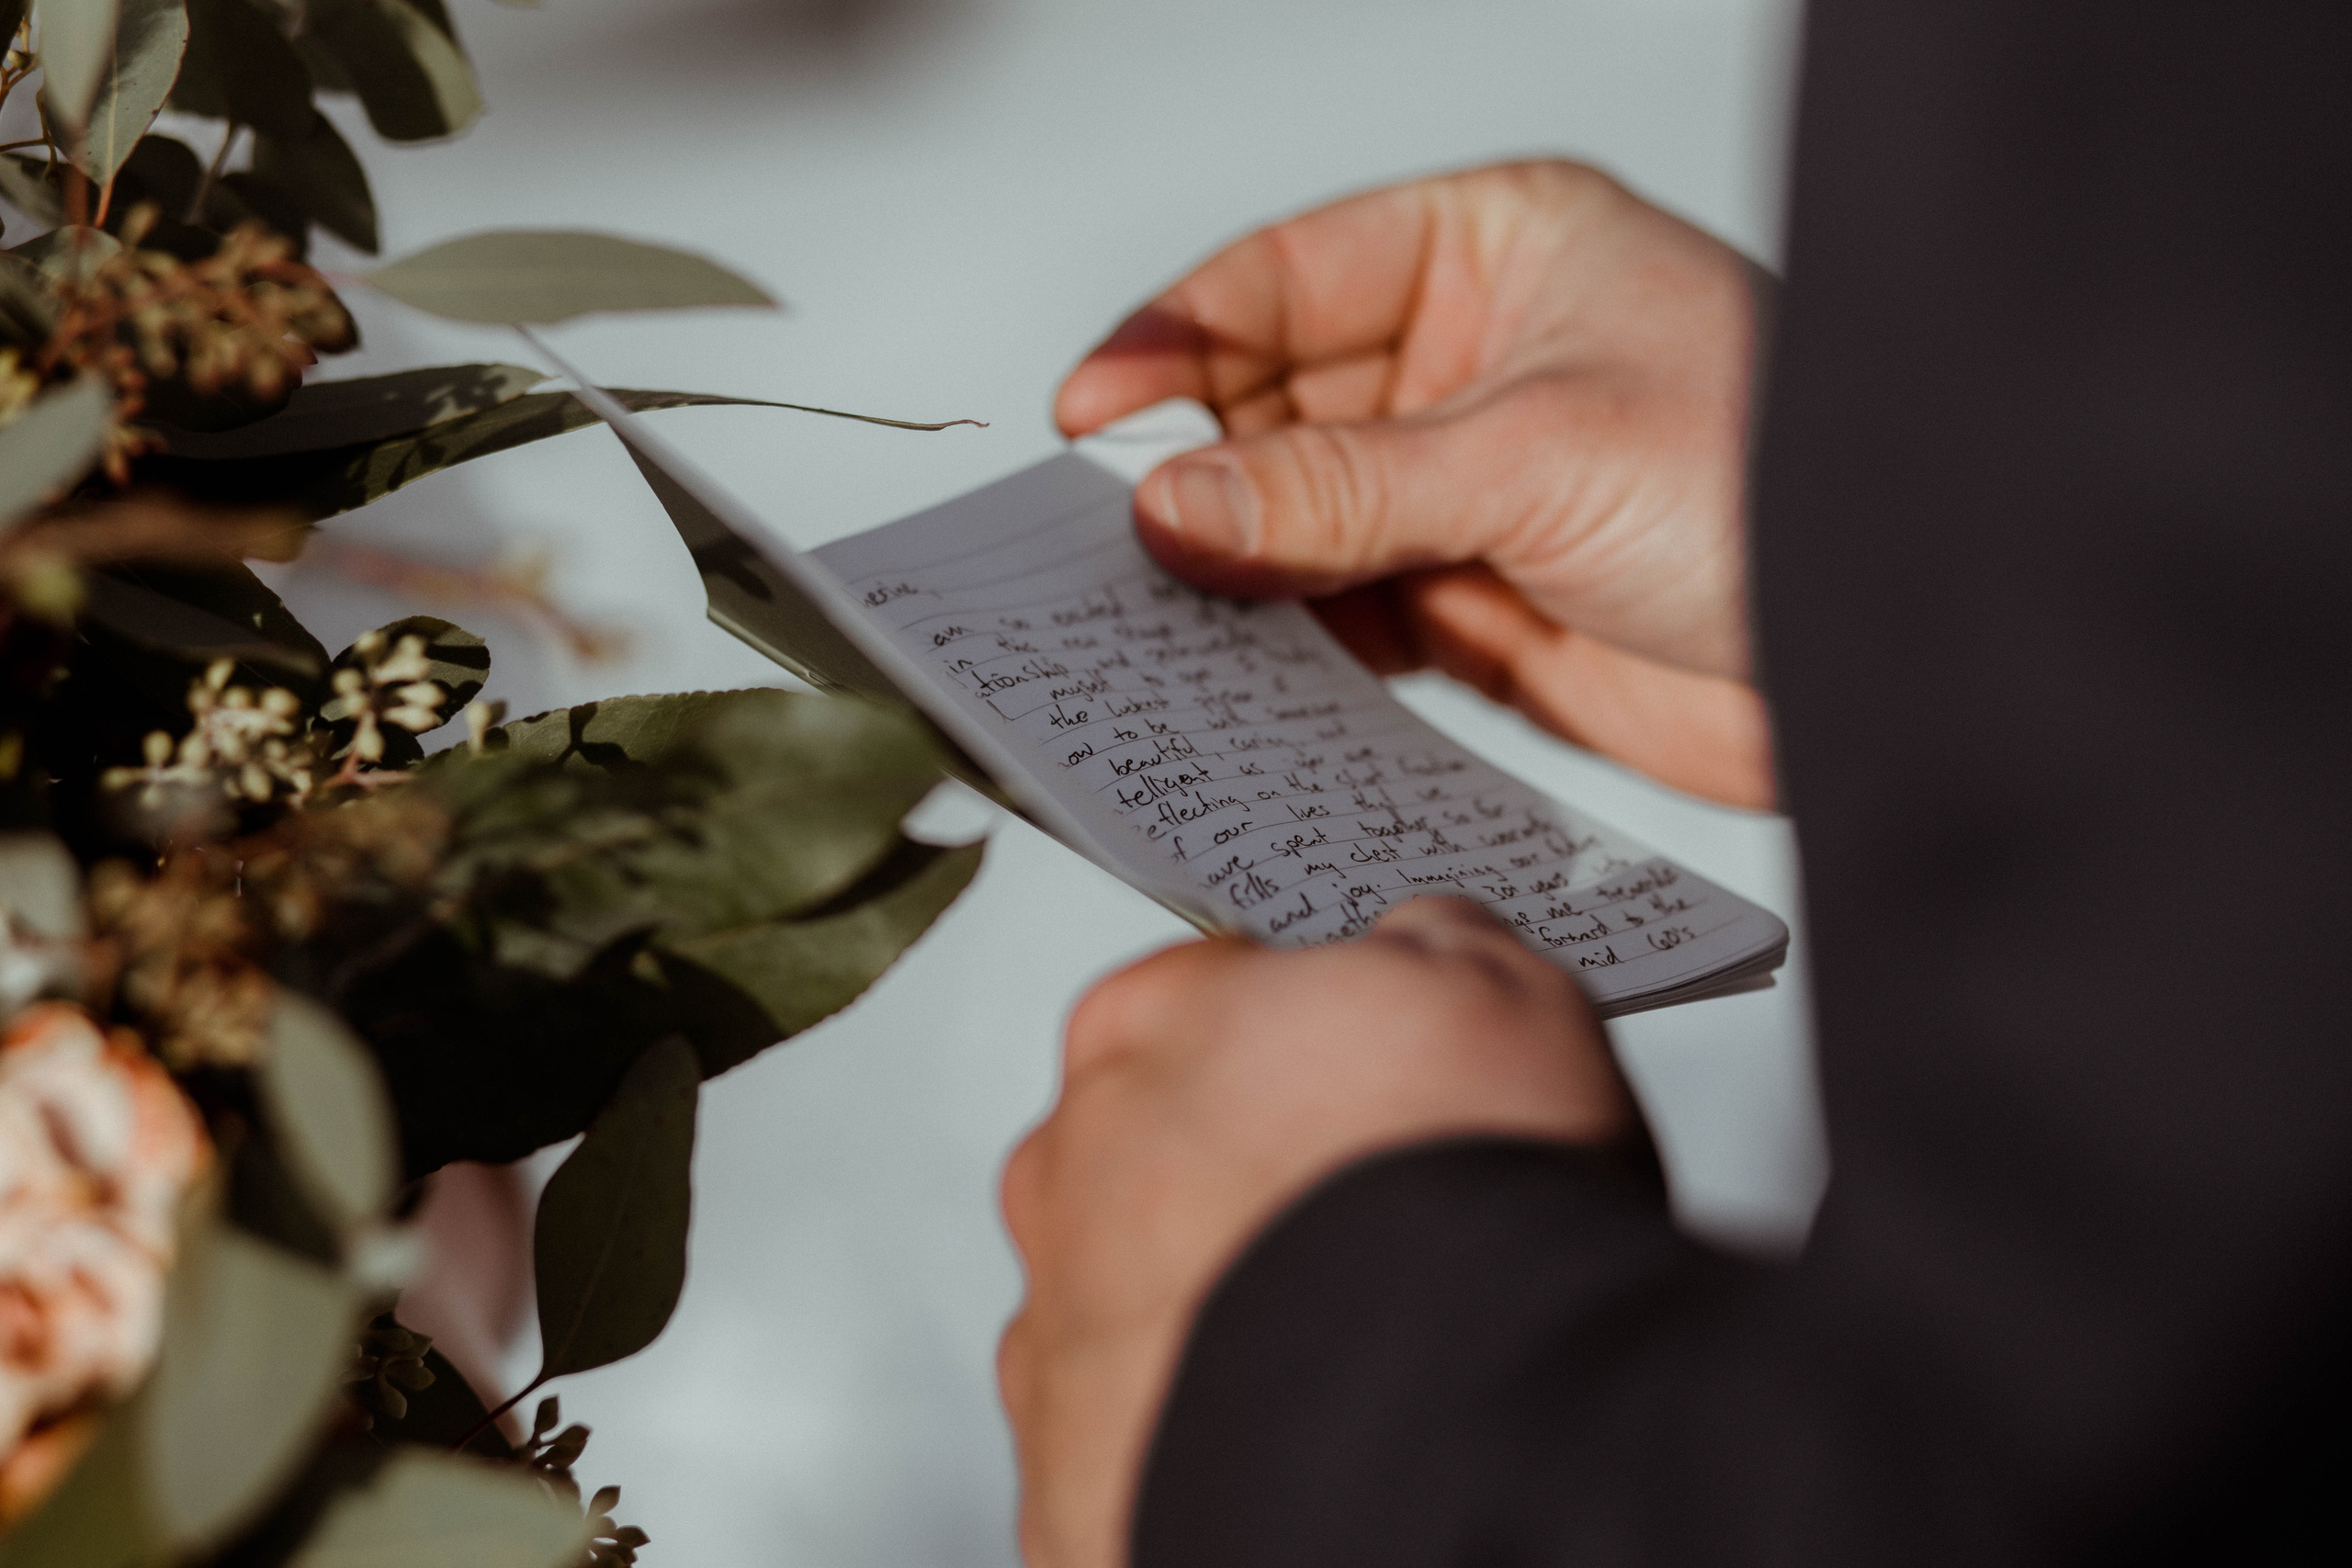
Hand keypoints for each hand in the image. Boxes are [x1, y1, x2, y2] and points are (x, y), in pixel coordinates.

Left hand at [998, 899, 1637, 1567]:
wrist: (1439, 1426)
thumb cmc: (1453, 1200)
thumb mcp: (1503, 993)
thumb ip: (1433, 947)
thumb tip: (1419, 944)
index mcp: (1147, 1025)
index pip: (1207, 998)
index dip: (1306, 1040)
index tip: (1371, 1077)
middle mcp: (1071, 1169)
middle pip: (1150, 1144)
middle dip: (1244, 1171)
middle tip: (1369, 1213)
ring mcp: (1059, 1327)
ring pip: (1131, 1298)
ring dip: (1215, 1305)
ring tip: (1350, 1338)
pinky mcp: (1071, 1471)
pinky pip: (1130, 1431)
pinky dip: (1199, 1427)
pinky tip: (1296, 1425)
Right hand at [1057, 161, 1774, 808]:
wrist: (1890, 657)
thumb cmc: (1775, 483)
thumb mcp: (1534, 453)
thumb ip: (1340, 489)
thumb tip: (1168, 504)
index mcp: (1498, 251)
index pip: (1290, 277)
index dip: (1177, 339)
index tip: (1089, 411)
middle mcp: (1471, 362)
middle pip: (1274, 404)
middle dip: (1195, 470)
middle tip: (1111, 540)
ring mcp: (1466, 488)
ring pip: (1297, 519)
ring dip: (1232, 569)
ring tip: (1156, 617)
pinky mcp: (1473, 605)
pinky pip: (1341, 616)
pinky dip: (1287, 645)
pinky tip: (1239, 671)